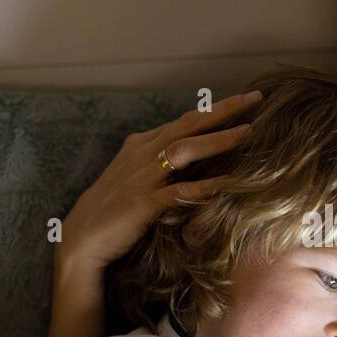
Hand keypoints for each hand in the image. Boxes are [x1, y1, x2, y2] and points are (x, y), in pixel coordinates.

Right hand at [59, 91, 260, 270]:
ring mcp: (142, 177)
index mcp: (143, 144)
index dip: (216, 109)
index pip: (186, 120)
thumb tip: (199, 157)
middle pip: (188, 124)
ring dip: (217, 140)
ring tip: (249, 133)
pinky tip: (229, 184)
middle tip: (254, 97)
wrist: (81, 238)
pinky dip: (204, 187)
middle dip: (223, 110)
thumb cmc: (114, 209)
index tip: (246, 98)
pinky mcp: (142, 204)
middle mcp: (143, 154)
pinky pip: (178, 192)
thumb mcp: (139, 176)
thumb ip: (165, 163)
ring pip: (185, 150)